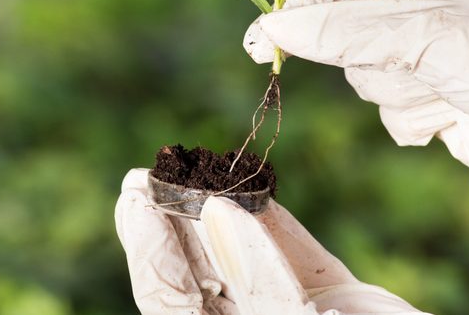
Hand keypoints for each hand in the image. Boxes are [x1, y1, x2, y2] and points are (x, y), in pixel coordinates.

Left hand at [116, 168, 429, 314]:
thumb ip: (265, 294)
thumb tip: (225, 225)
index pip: (171, 306)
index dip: (148, 251)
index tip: (133, 196)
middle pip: (199, 278)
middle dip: (171, 223)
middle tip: (143, 173)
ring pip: (245, 260)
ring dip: (218, 213)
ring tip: (190, 167)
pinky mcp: (335, 298)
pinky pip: (299, 256)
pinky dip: (276, 221)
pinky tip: (254, 185)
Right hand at [244, 0, 468, 262]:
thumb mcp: (426, 35)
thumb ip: (344, 30)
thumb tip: (273, 26)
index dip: (304, 6)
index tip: (265, 39)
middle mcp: (425, 10)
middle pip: (345, 32)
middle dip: (372, 60)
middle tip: (412, 68)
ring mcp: (427, 58)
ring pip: (362, 77)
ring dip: (398, 94)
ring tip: (447, 96)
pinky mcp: (429, 101)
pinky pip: (385, 112)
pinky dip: (411, 122)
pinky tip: (451, 122)